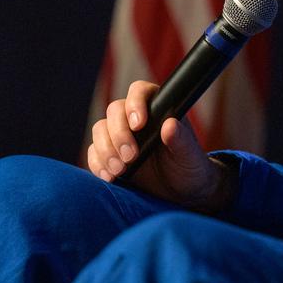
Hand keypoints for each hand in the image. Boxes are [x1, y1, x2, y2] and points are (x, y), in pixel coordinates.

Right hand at [87, 80, 233, 212]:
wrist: (180, 191)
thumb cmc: (189, 167)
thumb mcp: (189, 155)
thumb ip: (181, 140)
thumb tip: (169, 125)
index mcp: (158, 109)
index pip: (140, 91)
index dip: (135, 103)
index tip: (138, 124)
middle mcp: (137, 118)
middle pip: (115, 111)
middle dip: (119, 134)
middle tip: (130, 157)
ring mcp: (121, 135)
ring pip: (100, 129)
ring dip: (106, 150)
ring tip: (121, 170)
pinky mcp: (109, 154)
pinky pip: (93, 152)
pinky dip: (98, 164)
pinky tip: (110, 177)